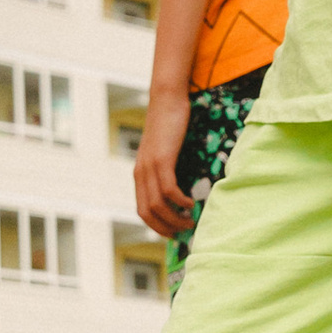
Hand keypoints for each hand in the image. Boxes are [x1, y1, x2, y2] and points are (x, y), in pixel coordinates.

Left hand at [135, 90, 192, 237]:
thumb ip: (166, 169)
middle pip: (148, 213)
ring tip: (191, 221)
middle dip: (166, 228)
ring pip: (158, 204)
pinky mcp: (161, 159)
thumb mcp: (165, 151)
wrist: (166, 99)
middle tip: (183, 233)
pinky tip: (191, 204)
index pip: (142, 210)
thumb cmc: (170, 124)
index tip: (172, 233)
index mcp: (140, 174)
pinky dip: (180, 201)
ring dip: (175, 218)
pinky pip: (169, 189)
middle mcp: (141, 173)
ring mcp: (149, 166)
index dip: (156, 226)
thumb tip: (180, 189)